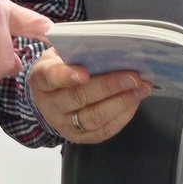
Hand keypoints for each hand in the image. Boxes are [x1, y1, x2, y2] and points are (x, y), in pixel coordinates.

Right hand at [28, 48, 151, 142]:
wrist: (51, 97)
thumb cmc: (61, 69)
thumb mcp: (59, 55)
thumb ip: (76, 50)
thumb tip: (107, 46)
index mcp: (42, 79)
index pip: (51, 77)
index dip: (67, 76)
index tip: (85, 73)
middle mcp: (50, 105)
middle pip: (79, 98)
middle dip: (109, 86)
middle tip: (133, 77)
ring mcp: (64, 124)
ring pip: (94, 117)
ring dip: (122, 102)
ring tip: (141, 88)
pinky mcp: (80, 137)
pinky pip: (104, 130)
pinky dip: (123, 116)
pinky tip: (134, 101)